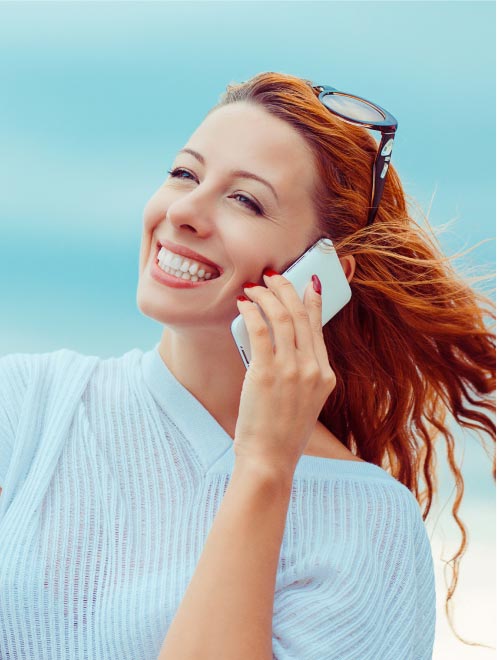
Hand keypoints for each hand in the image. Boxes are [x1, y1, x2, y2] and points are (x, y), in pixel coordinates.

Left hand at [233, 270, 336, 476]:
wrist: (270, 459)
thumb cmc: (283, 435)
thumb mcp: (306, 403)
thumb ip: (303, 376)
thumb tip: (285, 349)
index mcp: (325, 376)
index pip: (318, 327)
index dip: (312, 300)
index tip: (307, 283)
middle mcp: (313, 369)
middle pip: (301, 315)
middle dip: (285, 288)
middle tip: (272, 275)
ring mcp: (291, 370)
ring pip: (281, 317)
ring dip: (266, 295)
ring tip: (253, 286)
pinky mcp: (266, 372)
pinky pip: (260, 329)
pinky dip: (251, 311)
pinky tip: (243, 304)